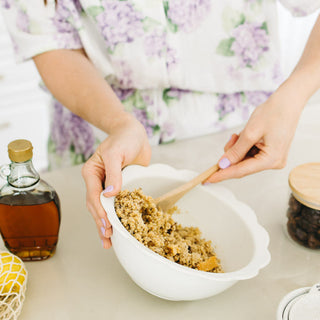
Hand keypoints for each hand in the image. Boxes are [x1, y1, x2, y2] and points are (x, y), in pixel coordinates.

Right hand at [81, 114, 150, 248]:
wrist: (135, 133)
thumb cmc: (124, 139)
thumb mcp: (115, 153)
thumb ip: (114, 174)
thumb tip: (110, 195)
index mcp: (91, 173)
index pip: (93, 196)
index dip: (100, 212)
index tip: (107, 225)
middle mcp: (98, 181)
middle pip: (96, 206)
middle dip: (101, 223)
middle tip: (107, 238)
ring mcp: (109, 185)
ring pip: (104, 208)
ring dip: (106, 223)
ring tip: (109, 241)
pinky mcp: (120, 187)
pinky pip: (117, 203)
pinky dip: (117, 215)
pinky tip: (120, 226)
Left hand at [205, 91, 303, 182]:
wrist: (288, 101)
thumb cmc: (274, 112)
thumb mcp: (250, 132)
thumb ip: (236, 151)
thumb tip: (223, 163)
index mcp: (271, 159)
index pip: (241, 171)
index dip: (223, 174)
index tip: (209, 178)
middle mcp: (274, 162)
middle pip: (242, 166)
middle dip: (231, 155)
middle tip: (231, 140)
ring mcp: (273, 158)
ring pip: (245, 160)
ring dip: (237, 149)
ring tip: (239, 135)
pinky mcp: (271, 153)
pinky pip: (251, 154)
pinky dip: (243, 147)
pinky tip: (244, 136)